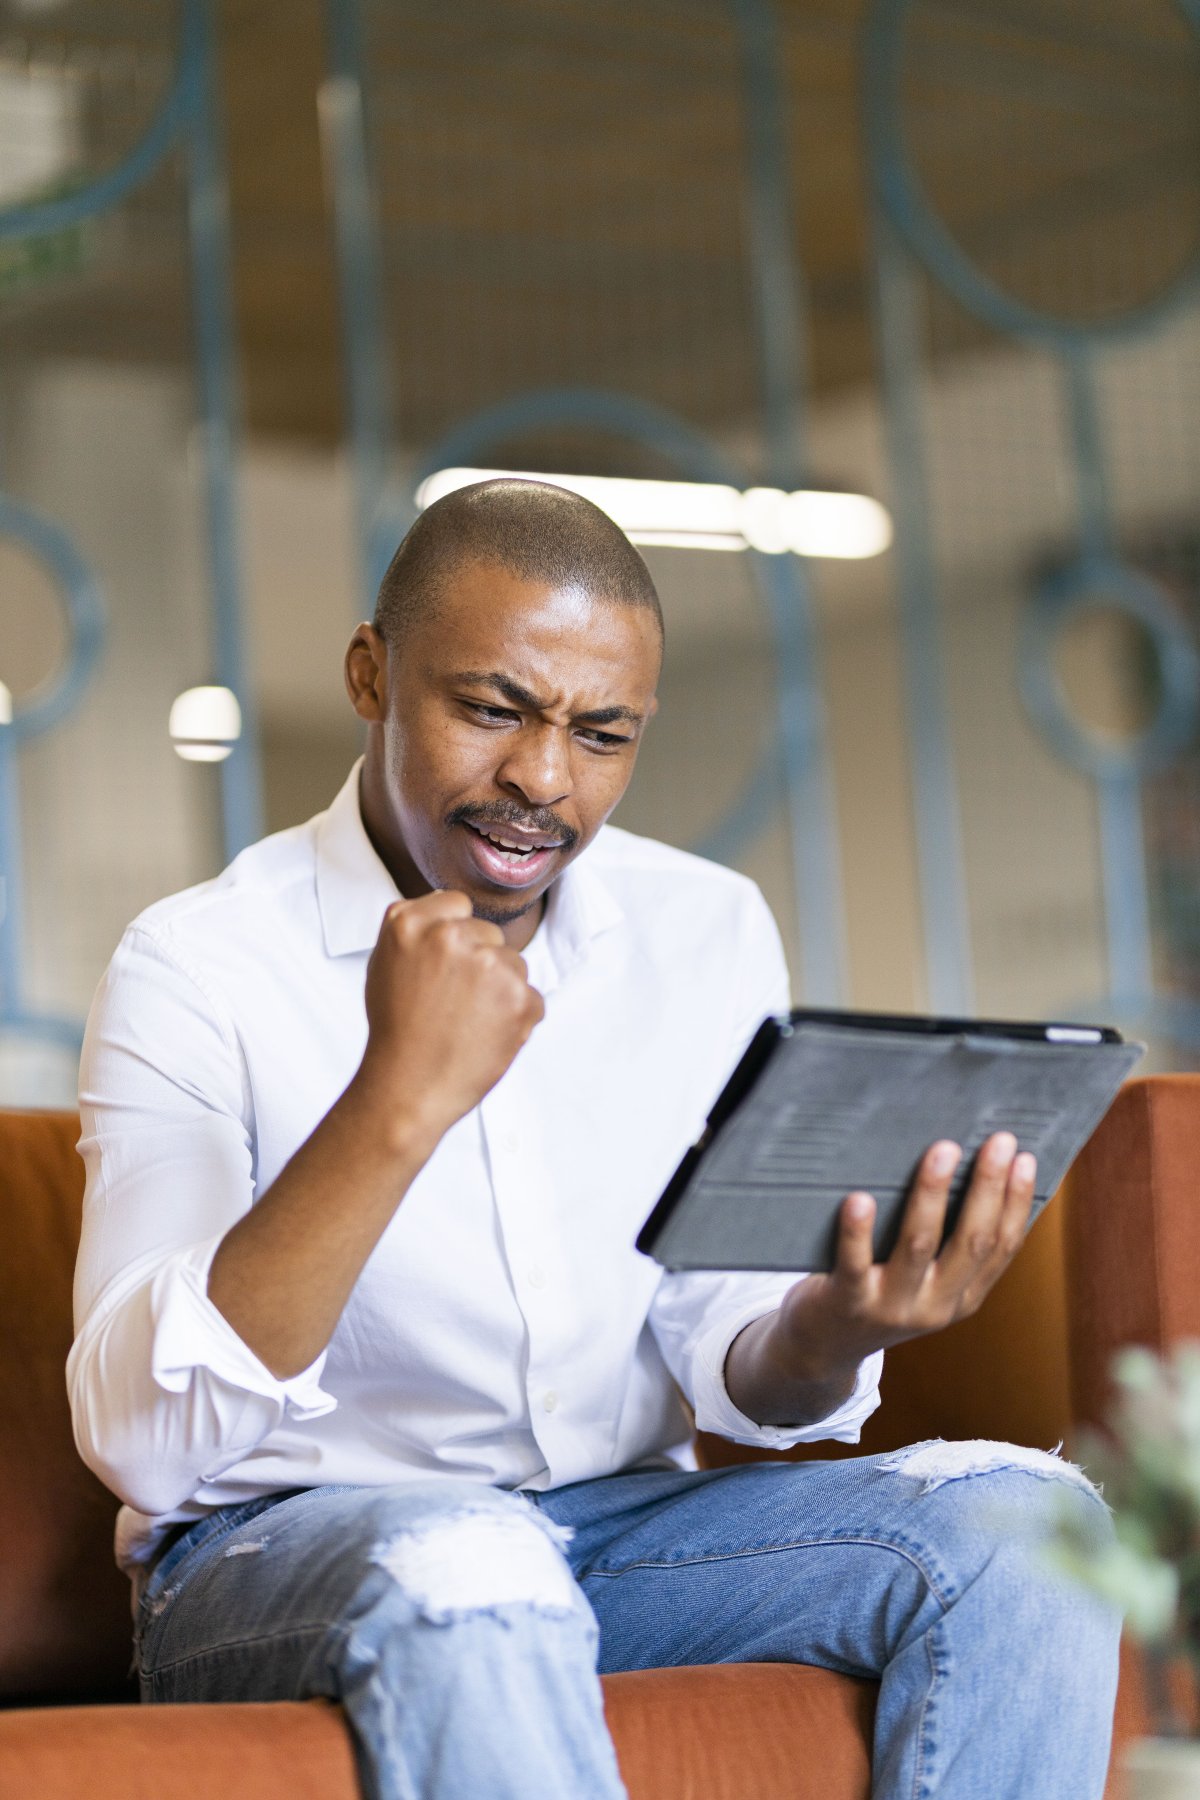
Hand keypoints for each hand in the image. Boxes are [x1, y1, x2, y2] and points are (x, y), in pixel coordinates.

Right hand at [356, 891, 543, 1145]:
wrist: (408, 1088)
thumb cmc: (396, 1031)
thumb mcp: (384, 963)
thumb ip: (416, 927)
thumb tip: (450, 906)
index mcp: (412, 923)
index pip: (458, 904)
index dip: (457, 936)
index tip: (447, 964)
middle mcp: (451, 936)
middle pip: (491, 935)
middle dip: (480, 964)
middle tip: (453, 1002)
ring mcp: (490, 966)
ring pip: (515, 966)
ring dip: (501, 991)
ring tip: (467, 1022)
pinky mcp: (520, 998)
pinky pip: (531, 998)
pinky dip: (516, 1019)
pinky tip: (485, 1035)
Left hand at [771, 1132, 1035, 1384]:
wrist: (823, 1347)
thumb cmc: (878, 1289)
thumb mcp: (925, 1277)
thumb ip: (946, 1239)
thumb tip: (970, 1165)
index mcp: (962, 1297)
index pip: (1001, 1246)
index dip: (1016, 1202)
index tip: (1025, 1157)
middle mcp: (935, 1305)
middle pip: (970, 1242)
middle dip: (988, 1188)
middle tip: (998, 1140)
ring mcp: (891, 1306)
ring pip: (918, 1245)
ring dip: (932, 1195)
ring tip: (942, 1150)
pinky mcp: (847, 1302)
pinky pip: (855, 1264)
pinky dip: (857, 1232)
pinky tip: (860, 1198)